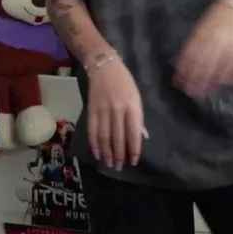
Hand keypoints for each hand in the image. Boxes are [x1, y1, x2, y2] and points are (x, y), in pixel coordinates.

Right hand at [86, 53, 146, 169]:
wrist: (104, 66)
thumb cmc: (125, 82)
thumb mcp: (137, 97)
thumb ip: (138, 118)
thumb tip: (140, 137)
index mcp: (133, 107)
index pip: (133, 133)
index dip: (133, 149)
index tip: (133, 161)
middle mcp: (118, 110)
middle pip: (118, 137)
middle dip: (119, 155)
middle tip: (120, 167)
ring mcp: (103, 110)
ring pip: (105, 137)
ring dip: (107, 153)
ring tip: (110, 164)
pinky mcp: (91, 109)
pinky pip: (93, 130)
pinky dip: (94, 144)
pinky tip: (97, 153)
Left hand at [173, 0, 232, 97]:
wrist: (232, 9)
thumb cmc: (211, 22)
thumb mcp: (197, 32)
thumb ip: (190, 48)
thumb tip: (180, 67)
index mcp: (199, 36)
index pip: (188, 56)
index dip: (183, 71)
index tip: (178, 83)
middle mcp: (211, 41)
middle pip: (202, 64)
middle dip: (195, 79)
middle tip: (190, 92)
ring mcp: (225, 44)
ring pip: (216, 66)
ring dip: (210, 81)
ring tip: (205, 92)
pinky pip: (232, 63)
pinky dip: (228, 74)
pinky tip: (223, 83)